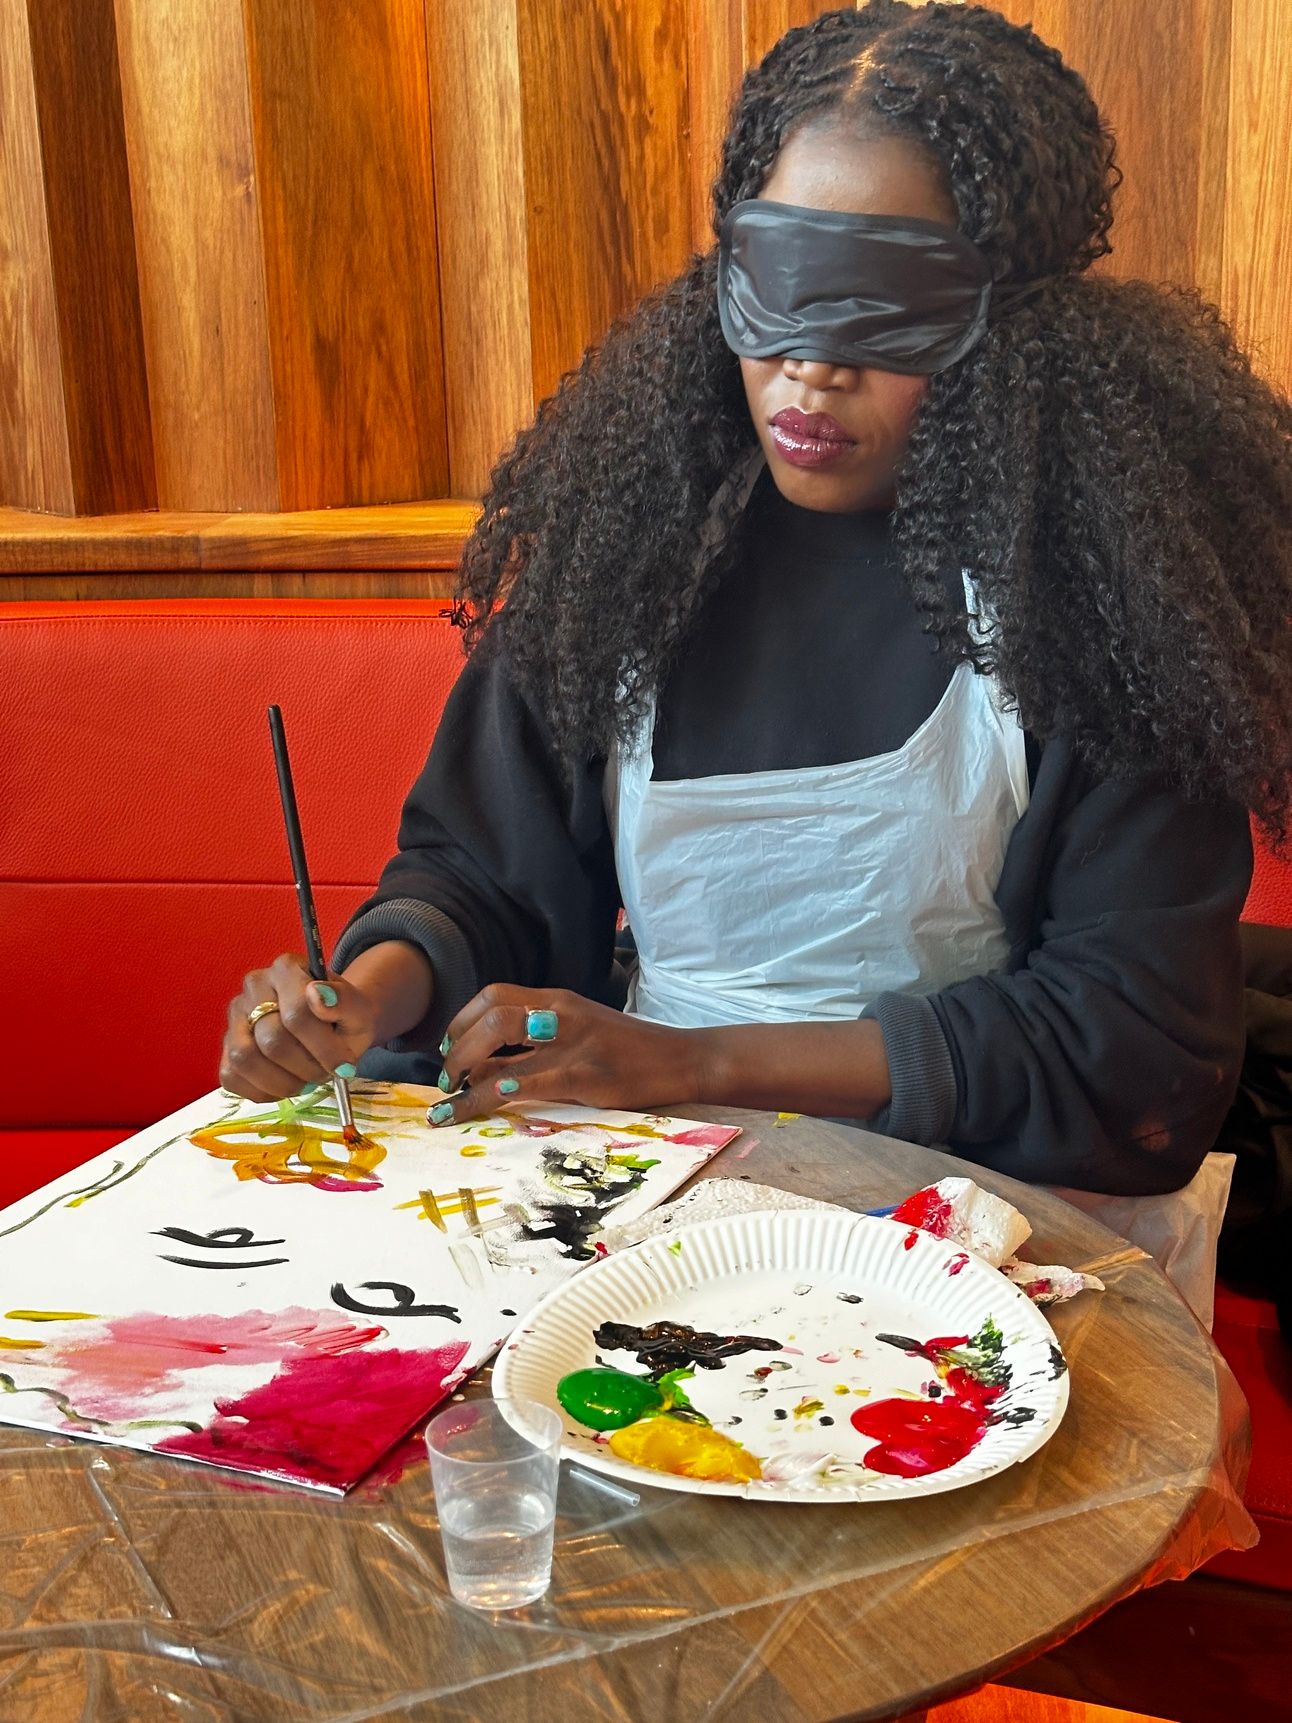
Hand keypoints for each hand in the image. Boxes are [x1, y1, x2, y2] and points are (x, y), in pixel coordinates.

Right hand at [220, 953, 382, 1101]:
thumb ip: (345, 1001)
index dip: (323, 1048)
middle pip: (271, 1040)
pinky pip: (231, 1076)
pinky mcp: (226, 1044)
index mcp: (287, 968)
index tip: (344, 1066)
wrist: (330, 1023)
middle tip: (325, 1073)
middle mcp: (254, 986)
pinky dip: (261, 1091)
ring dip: (282, 1082)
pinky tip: (285, 1085)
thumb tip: (317, 994)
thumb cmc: (342, 1015)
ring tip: (306, 1080)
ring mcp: (236, 1015)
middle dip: (305, 1067)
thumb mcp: (358, 1009)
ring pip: (245, 1058)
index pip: (297, 1013)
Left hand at [431, 984, 704, 1123]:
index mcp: (557, 1000)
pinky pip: (532, 1080)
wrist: (682, 1059)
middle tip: (444, 1079)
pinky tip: (481, 1102)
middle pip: (490, 1015)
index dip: (461, 1021)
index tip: (447, 1048)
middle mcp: (560, 1013)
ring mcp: (572, 1042)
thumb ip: (539, 1044)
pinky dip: (498, 1091)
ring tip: (449, 1100)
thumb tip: (487, 1068)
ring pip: (502, 1046)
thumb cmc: (630, 1051)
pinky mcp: (586, 1074)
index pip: (493, 996)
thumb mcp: (581, 1033)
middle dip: (455, 1048)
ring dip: (465, 1073)